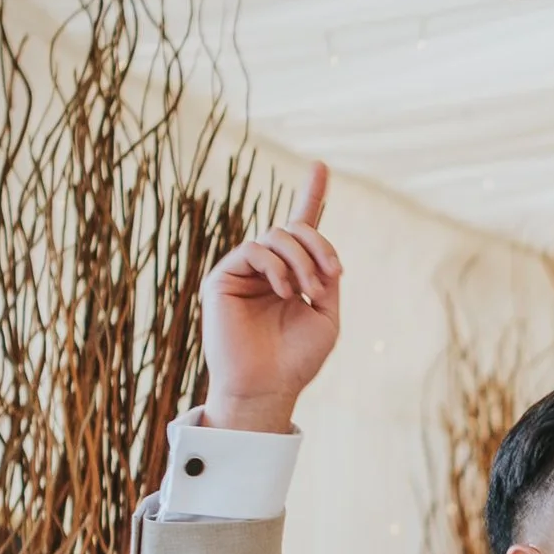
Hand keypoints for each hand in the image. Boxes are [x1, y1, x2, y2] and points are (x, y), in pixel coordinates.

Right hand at [201, 163, 339, 433]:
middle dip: (319, 246)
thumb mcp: (326, 317)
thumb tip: (321, 252)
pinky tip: (286, 290)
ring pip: (275, 235)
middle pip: (293, 228)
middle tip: (331, 277)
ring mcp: (244, 271)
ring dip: (301, 259)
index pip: (302, 228)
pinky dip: (275, 266)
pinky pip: (253, 250)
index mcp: (293, 274)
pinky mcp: (223, 277)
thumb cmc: (297, 359)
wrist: (268, 387)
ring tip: (309, 290)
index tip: (320, 166)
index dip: (312, 196)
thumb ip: (326, 279)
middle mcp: (267, 267)